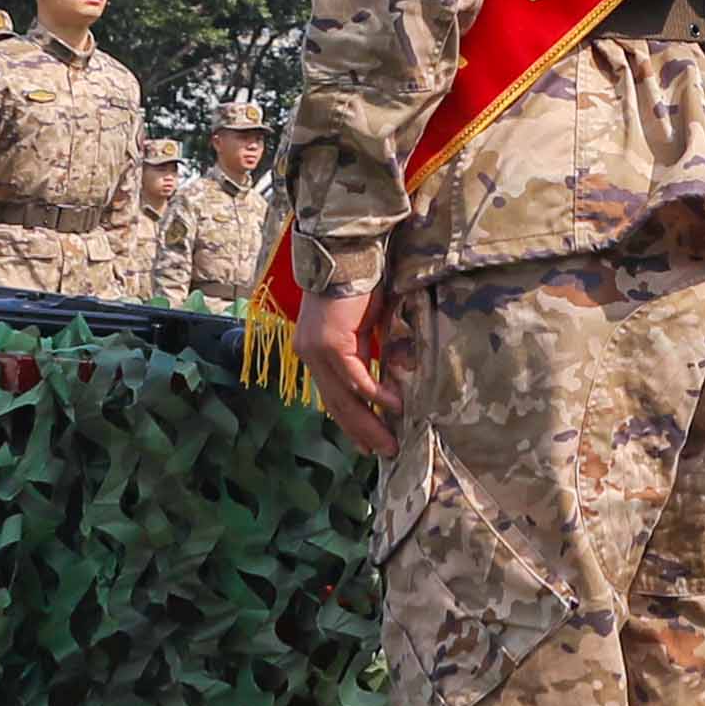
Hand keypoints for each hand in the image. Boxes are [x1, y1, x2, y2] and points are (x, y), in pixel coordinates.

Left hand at [313, 281, 404, 460]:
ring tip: (392, 441)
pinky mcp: (331, 343)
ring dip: (370, 422)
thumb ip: (371, 352)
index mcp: (315, 352)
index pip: (332, 397)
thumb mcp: (365, 327)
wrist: (349, 254)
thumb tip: (393, 379)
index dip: (351, 422)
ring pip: (344, 398)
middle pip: (336, 405)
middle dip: (362, 431)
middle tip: (385, 451)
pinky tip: (394, 407)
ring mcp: (317, 351)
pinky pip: (356, 378)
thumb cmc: (360, 285)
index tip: (368, 444)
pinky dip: (376, 394)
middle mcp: (310, 355)